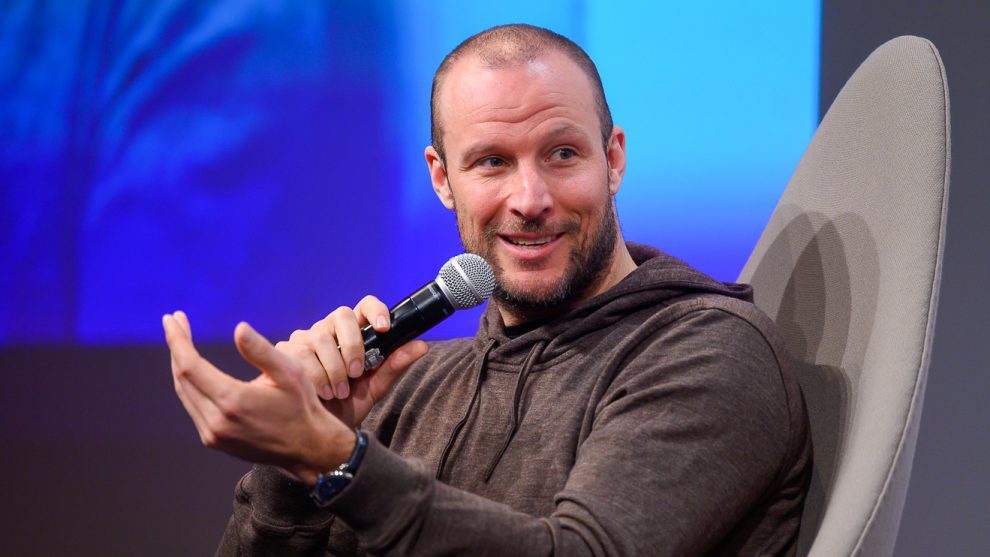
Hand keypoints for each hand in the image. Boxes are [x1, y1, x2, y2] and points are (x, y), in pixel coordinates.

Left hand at [164, 311, 353, 483]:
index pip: (189, 365)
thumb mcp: (290, 372)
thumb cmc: (302, 405)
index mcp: (232, 402)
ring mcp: (213, 434)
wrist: (307, 448)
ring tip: (182, 340)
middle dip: (177, 346)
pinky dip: (190, 383)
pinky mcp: (214, 440)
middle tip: (176, 320)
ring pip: (185, 392)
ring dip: (180, 364)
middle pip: (182, 377)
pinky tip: (195, 368)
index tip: (172, 318)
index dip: (178, 339)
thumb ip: (261, 350)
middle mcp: (216, 421)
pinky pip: (193, 406)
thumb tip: (238, 328)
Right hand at [277, 296, 427, 426]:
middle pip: (342, 314)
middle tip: (357, 373)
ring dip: (334, 368)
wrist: (317, 432)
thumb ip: (395, 365)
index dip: (375, 310)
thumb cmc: (347, 406)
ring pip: (320, 337)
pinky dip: (315, 375)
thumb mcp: (375, 387)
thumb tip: (422, 345)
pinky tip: (321, 392)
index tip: (385, 328)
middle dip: (353, 344)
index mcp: (354, 333)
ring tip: (340, 391)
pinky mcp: (286, 351)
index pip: (364, 306)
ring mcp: (305, 338)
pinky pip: (300, 354)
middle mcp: (328, 329)